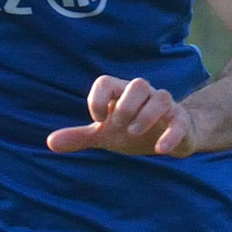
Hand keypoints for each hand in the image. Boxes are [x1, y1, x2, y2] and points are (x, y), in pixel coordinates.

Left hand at [47, 75, 198, 156]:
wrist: (169, 138)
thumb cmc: (132, 129)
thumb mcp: (104, 134)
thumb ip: (80, 136)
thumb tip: (50, 142)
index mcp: (121, 94)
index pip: (106, 82)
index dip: (97, 98)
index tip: (97, 119)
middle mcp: (144, 95)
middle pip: (138, 84)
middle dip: (126, 105)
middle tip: (118, 126)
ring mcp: (165, 107)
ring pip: (161, 97)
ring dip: (146, 115)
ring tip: (133, 133)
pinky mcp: (181, 121)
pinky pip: (179, 122)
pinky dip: (170, 134)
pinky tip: (161, 149)